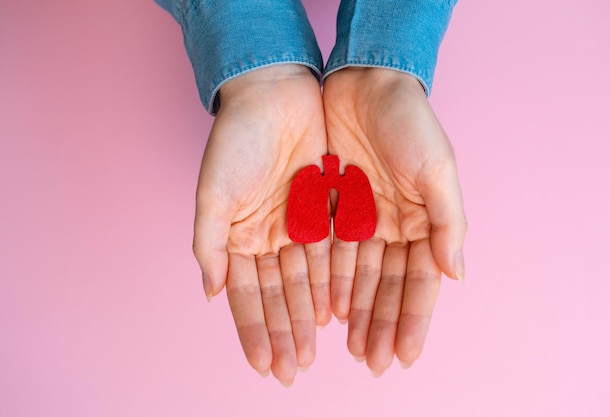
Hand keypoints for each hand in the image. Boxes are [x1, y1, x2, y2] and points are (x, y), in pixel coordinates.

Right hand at [193, 65, 330, 384]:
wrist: (275, 93)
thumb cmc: (236, 140)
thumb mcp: (213, 192)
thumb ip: (209, 244)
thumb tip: (210, 293)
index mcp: (237, 236)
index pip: (246, 295)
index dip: (254, 331)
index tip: (264, 367)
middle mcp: (268, 237)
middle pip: (278, 295)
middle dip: (284, 334)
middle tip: (294, 372)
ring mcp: (298, 226)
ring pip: (305, 281)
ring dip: (308, 317)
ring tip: (314, 353)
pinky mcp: (327, 210)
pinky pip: (331, 254)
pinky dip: (332, 283)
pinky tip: (336, 312)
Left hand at [323, 68, 466, 374]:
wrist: (365, 83)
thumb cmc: (410, 122)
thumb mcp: (438, 169)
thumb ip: (448, 223)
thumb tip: (457, 276)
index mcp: (423, 221)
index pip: (419, 281)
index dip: (413, 319)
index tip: (405, 356)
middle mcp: (393, 227)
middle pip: (386, 287)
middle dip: (380, 325)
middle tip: (370, 363)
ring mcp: (360, 220)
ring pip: (357, 277)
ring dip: (354, 312)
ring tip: (347, 347)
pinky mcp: (330, 209)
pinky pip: (328, 253)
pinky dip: (328, 281)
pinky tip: (325, 309)